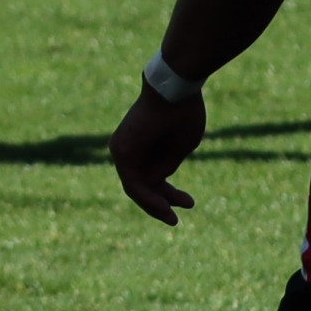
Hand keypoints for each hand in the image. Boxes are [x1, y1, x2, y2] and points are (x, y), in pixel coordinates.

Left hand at [112, 80, 205, 222]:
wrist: (176, 89)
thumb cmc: (183, 113)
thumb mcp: (180, 148)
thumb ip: (168, 164)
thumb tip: (159, 179)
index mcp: (142, 146)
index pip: (151, 178)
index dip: (168, 194)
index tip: (188, 203)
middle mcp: (127, 148)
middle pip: (142, 185)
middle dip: (160, 204)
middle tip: (175, 221)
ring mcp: (122, 150)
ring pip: (136, 188)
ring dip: (155, 205)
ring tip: (173, 218)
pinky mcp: (122, 152)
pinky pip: (133, 183)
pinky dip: (147, 197)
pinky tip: (163, 206)